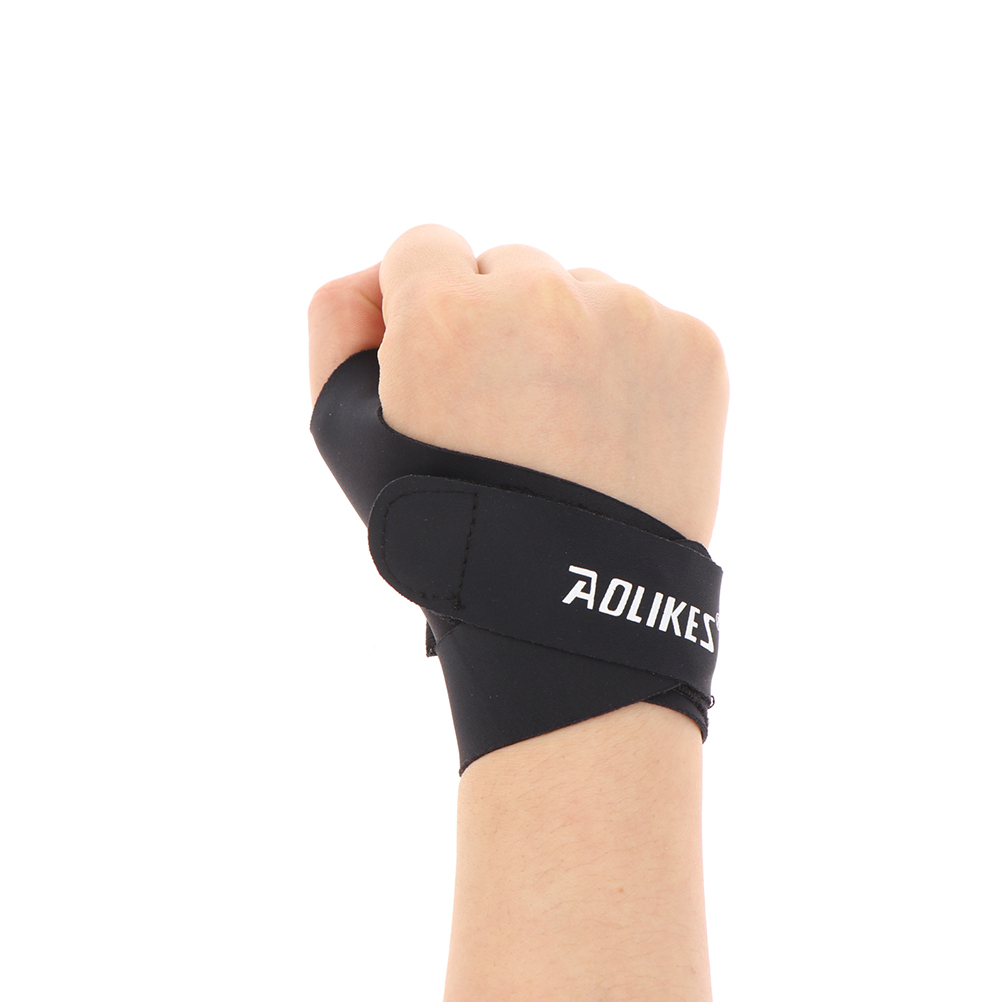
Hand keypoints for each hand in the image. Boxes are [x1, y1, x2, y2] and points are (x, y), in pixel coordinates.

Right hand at [308, 224, 727, 546]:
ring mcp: (631, 319)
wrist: (571, 604)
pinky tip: (613, 433)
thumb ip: (337, 320)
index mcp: (448, 316)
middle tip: (504, 417)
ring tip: (565, 434)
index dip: (422, 314)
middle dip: (495, 325)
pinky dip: (627, 367)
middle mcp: (544, 298)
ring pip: (578, 294)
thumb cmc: (446, 520)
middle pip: (505, 266)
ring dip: (564, 342)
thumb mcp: (347, 433)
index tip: (444, 374)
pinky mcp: (695, 347)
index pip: (422, 247)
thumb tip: (378, 275)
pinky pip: (643, 325)